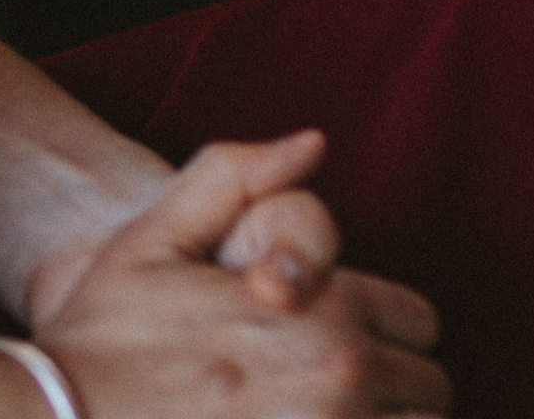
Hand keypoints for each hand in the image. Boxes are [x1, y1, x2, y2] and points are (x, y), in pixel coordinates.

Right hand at [35, 133, 447, 413]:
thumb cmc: (103, 342)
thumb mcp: (155, 236)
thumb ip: (237, 176)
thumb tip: (313, 141)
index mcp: (325, 312)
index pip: (422, 326)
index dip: (387, 333)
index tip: (345, 348)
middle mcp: (341, 384)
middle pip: (430, 396)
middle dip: (394, 396)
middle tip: (332, 402)